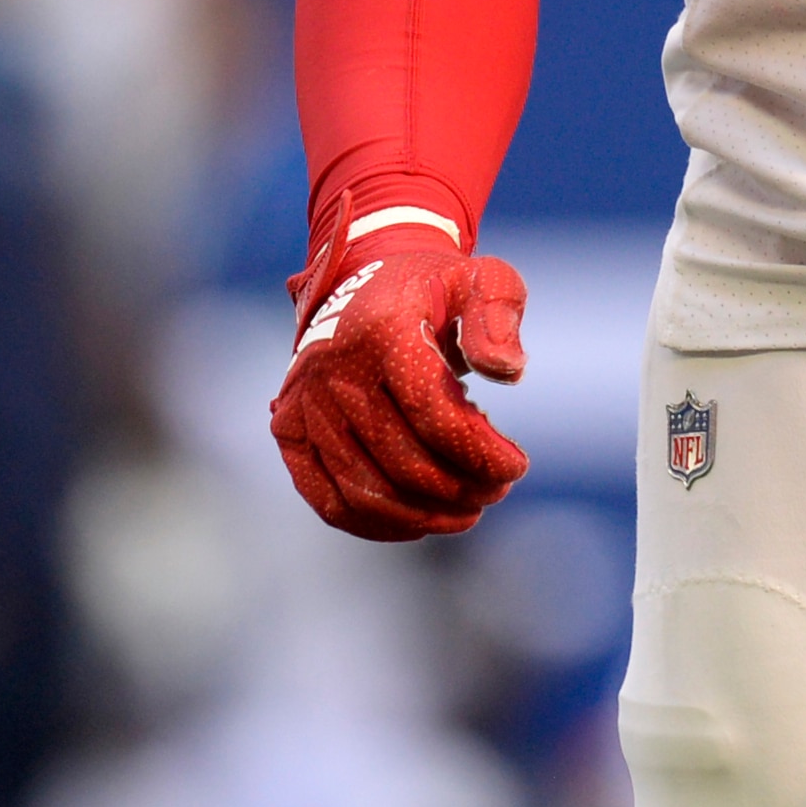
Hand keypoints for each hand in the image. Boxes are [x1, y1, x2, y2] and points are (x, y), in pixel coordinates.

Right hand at [269, 215, 529, 540]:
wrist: (362, 282)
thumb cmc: (434, 290)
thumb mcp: (480, 281)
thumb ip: (498, 317)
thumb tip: (507, 371)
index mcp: (382, 330)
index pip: (434, 414)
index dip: (481, 452)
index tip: (517, 464)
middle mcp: (332, 368)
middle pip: (405, 461)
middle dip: (463, 488)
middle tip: (497, 489)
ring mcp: (304, 403)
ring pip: (368, 491)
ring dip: (427, 515)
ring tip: (469, 510)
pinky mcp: (288, 429)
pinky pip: (329, 501)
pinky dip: (377, 525)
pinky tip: (419, 524)